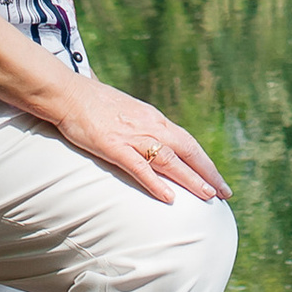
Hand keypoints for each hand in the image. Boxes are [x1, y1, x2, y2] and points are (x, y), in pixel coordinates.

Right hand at [46, 75, 229, 208]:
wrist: (67, 93)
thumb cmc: (92, 102)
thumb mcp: (125, 111)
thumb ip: (139, 125)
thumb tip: (148, 137)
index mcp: (153, 118)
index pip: (187, 142)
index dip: (204, 162)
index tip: (217, 179)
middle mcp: (149, 125)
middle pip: (187, 150)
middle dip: (208, 173)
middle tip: (225, 194)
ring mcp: (132, 136)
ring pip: (170, 160)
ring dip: (191, 179)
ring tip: (208, 196)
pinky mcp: (113, 146)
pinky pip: (139, 167)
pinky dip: (156, 183)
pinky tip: (169, 198)